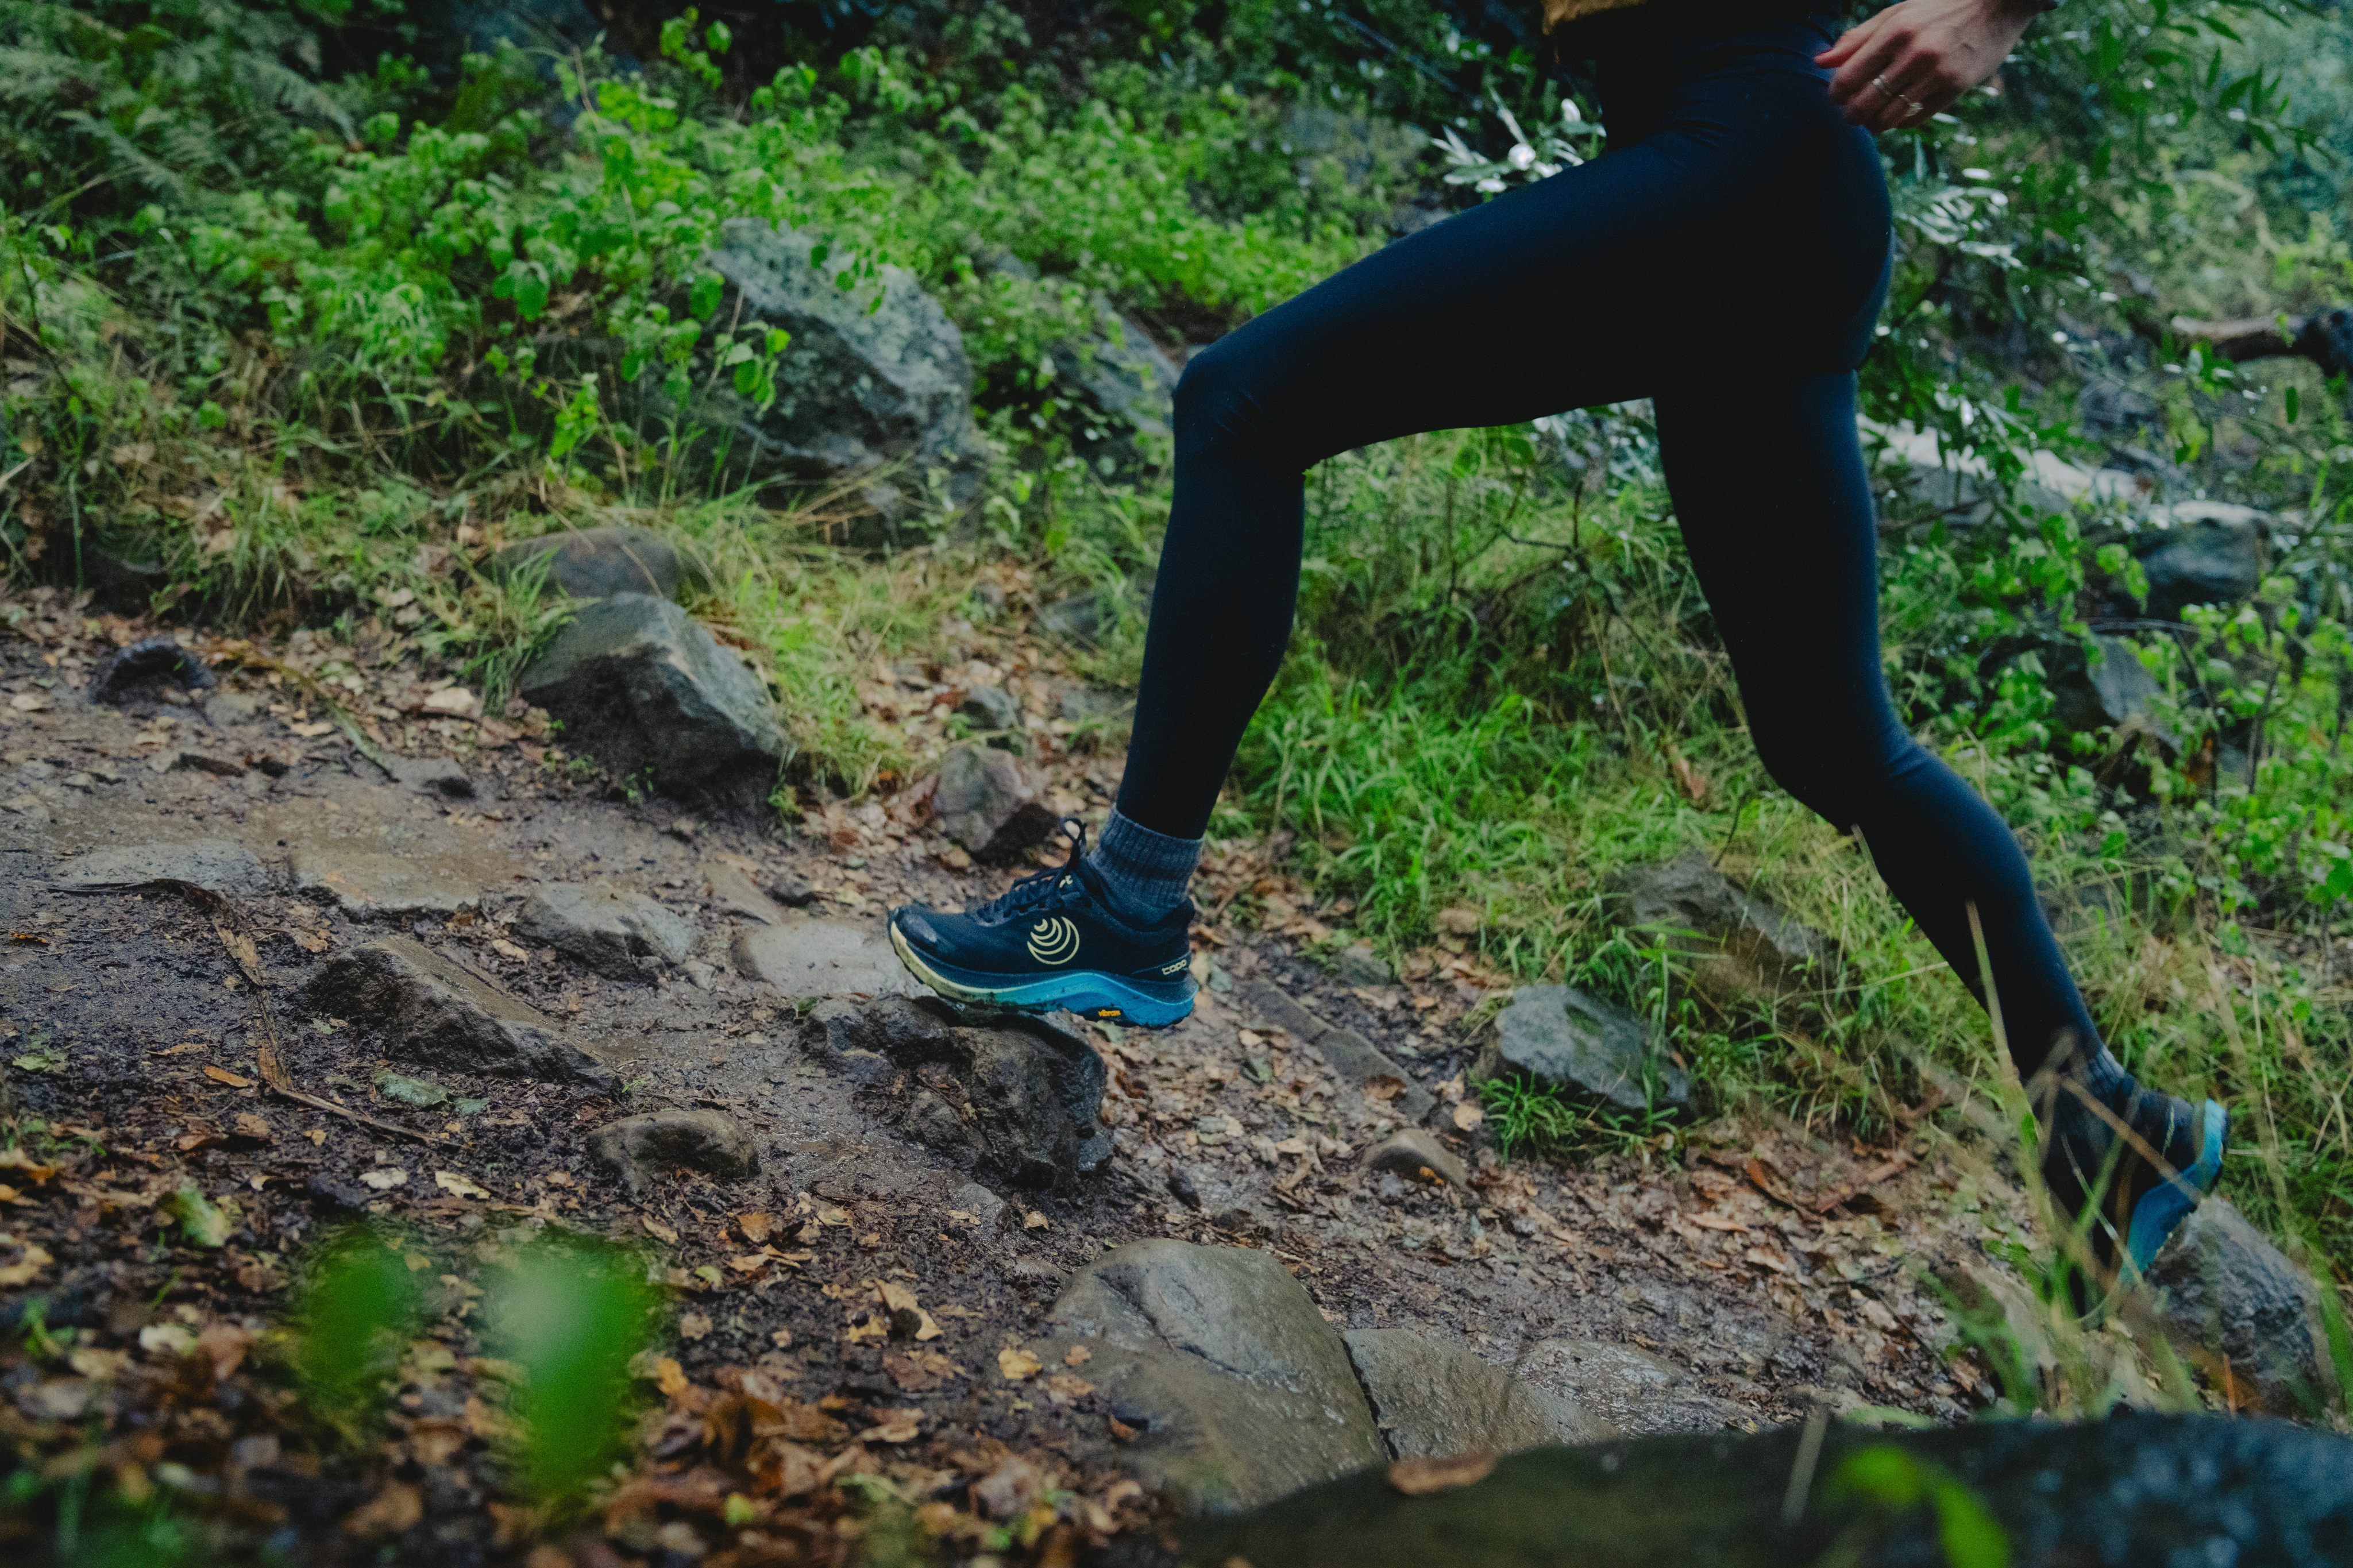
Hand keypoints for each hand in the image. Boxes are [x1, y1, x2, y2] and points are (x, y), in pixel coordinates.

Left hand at [1816, 0, 2042, 132]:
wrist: (1997, 3)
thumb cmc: (1938, 8)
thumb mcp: (1896, 14)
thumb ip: (1856, 39)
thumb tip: (1819, 62)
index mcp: (1895, 31)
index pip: (1849, 77)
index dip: (1836, 94)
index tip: (1837, 97)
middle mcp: (1915, 52)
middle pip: (1865, 102)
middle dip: (1851, 115)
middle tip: (1851, 116)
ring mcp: (1937, 71)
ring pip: (1889, 116)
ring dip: (1874, 125)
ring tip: (1871, 122)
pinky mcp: (1956, 87)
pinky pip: (1917, 118)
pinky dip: (1901, 122)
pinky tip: (1897, 117)